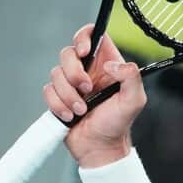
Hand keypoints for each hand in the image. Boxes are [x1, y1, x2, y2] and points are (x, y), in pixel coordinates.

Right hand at [43, 24, 147, 168]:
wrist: (99, 147)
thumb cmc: (118, 124)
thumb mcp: (134, 101)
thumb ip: (131, 77)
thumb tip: (112, 64)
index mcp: (107, 64)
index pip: (93, 35)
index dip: (84, 36)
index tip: (84, 52)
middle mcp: (88, 70)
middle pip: (68, 53)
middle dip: (74, 73)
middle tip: (87, 90)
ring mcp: (71, 83)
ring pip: (55, 73)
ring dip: (68, 95)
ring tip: (81, 110)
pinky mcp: (58, 96)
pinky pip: (47, 91)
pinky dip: (58, 104)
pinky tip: (70, 116)